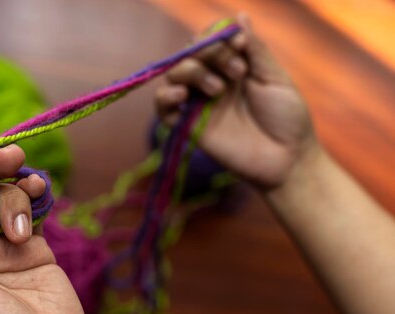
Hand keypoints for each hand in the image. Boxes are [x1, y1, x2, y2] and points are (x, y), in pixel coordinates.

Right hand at [156, 13, 316, 190]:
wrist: (288, 159)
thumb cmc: (288, 118)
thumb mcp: (275, 77)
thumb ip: (254, 50)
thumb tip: (240, 15)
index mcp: (233, 67)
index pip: (210, 40)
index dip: (218, 36)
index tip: (240, 45)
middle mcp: (213, 82)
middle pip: (190, 54)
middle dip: (210, 54)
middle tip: (238, 71)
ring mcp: (200, 104)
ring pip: (174, 76)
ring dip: (191, 72)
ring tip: (218, 89)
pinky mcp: (190, 127)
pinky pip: (163, 109)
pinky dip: (165, 98)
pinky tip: (181, 95)